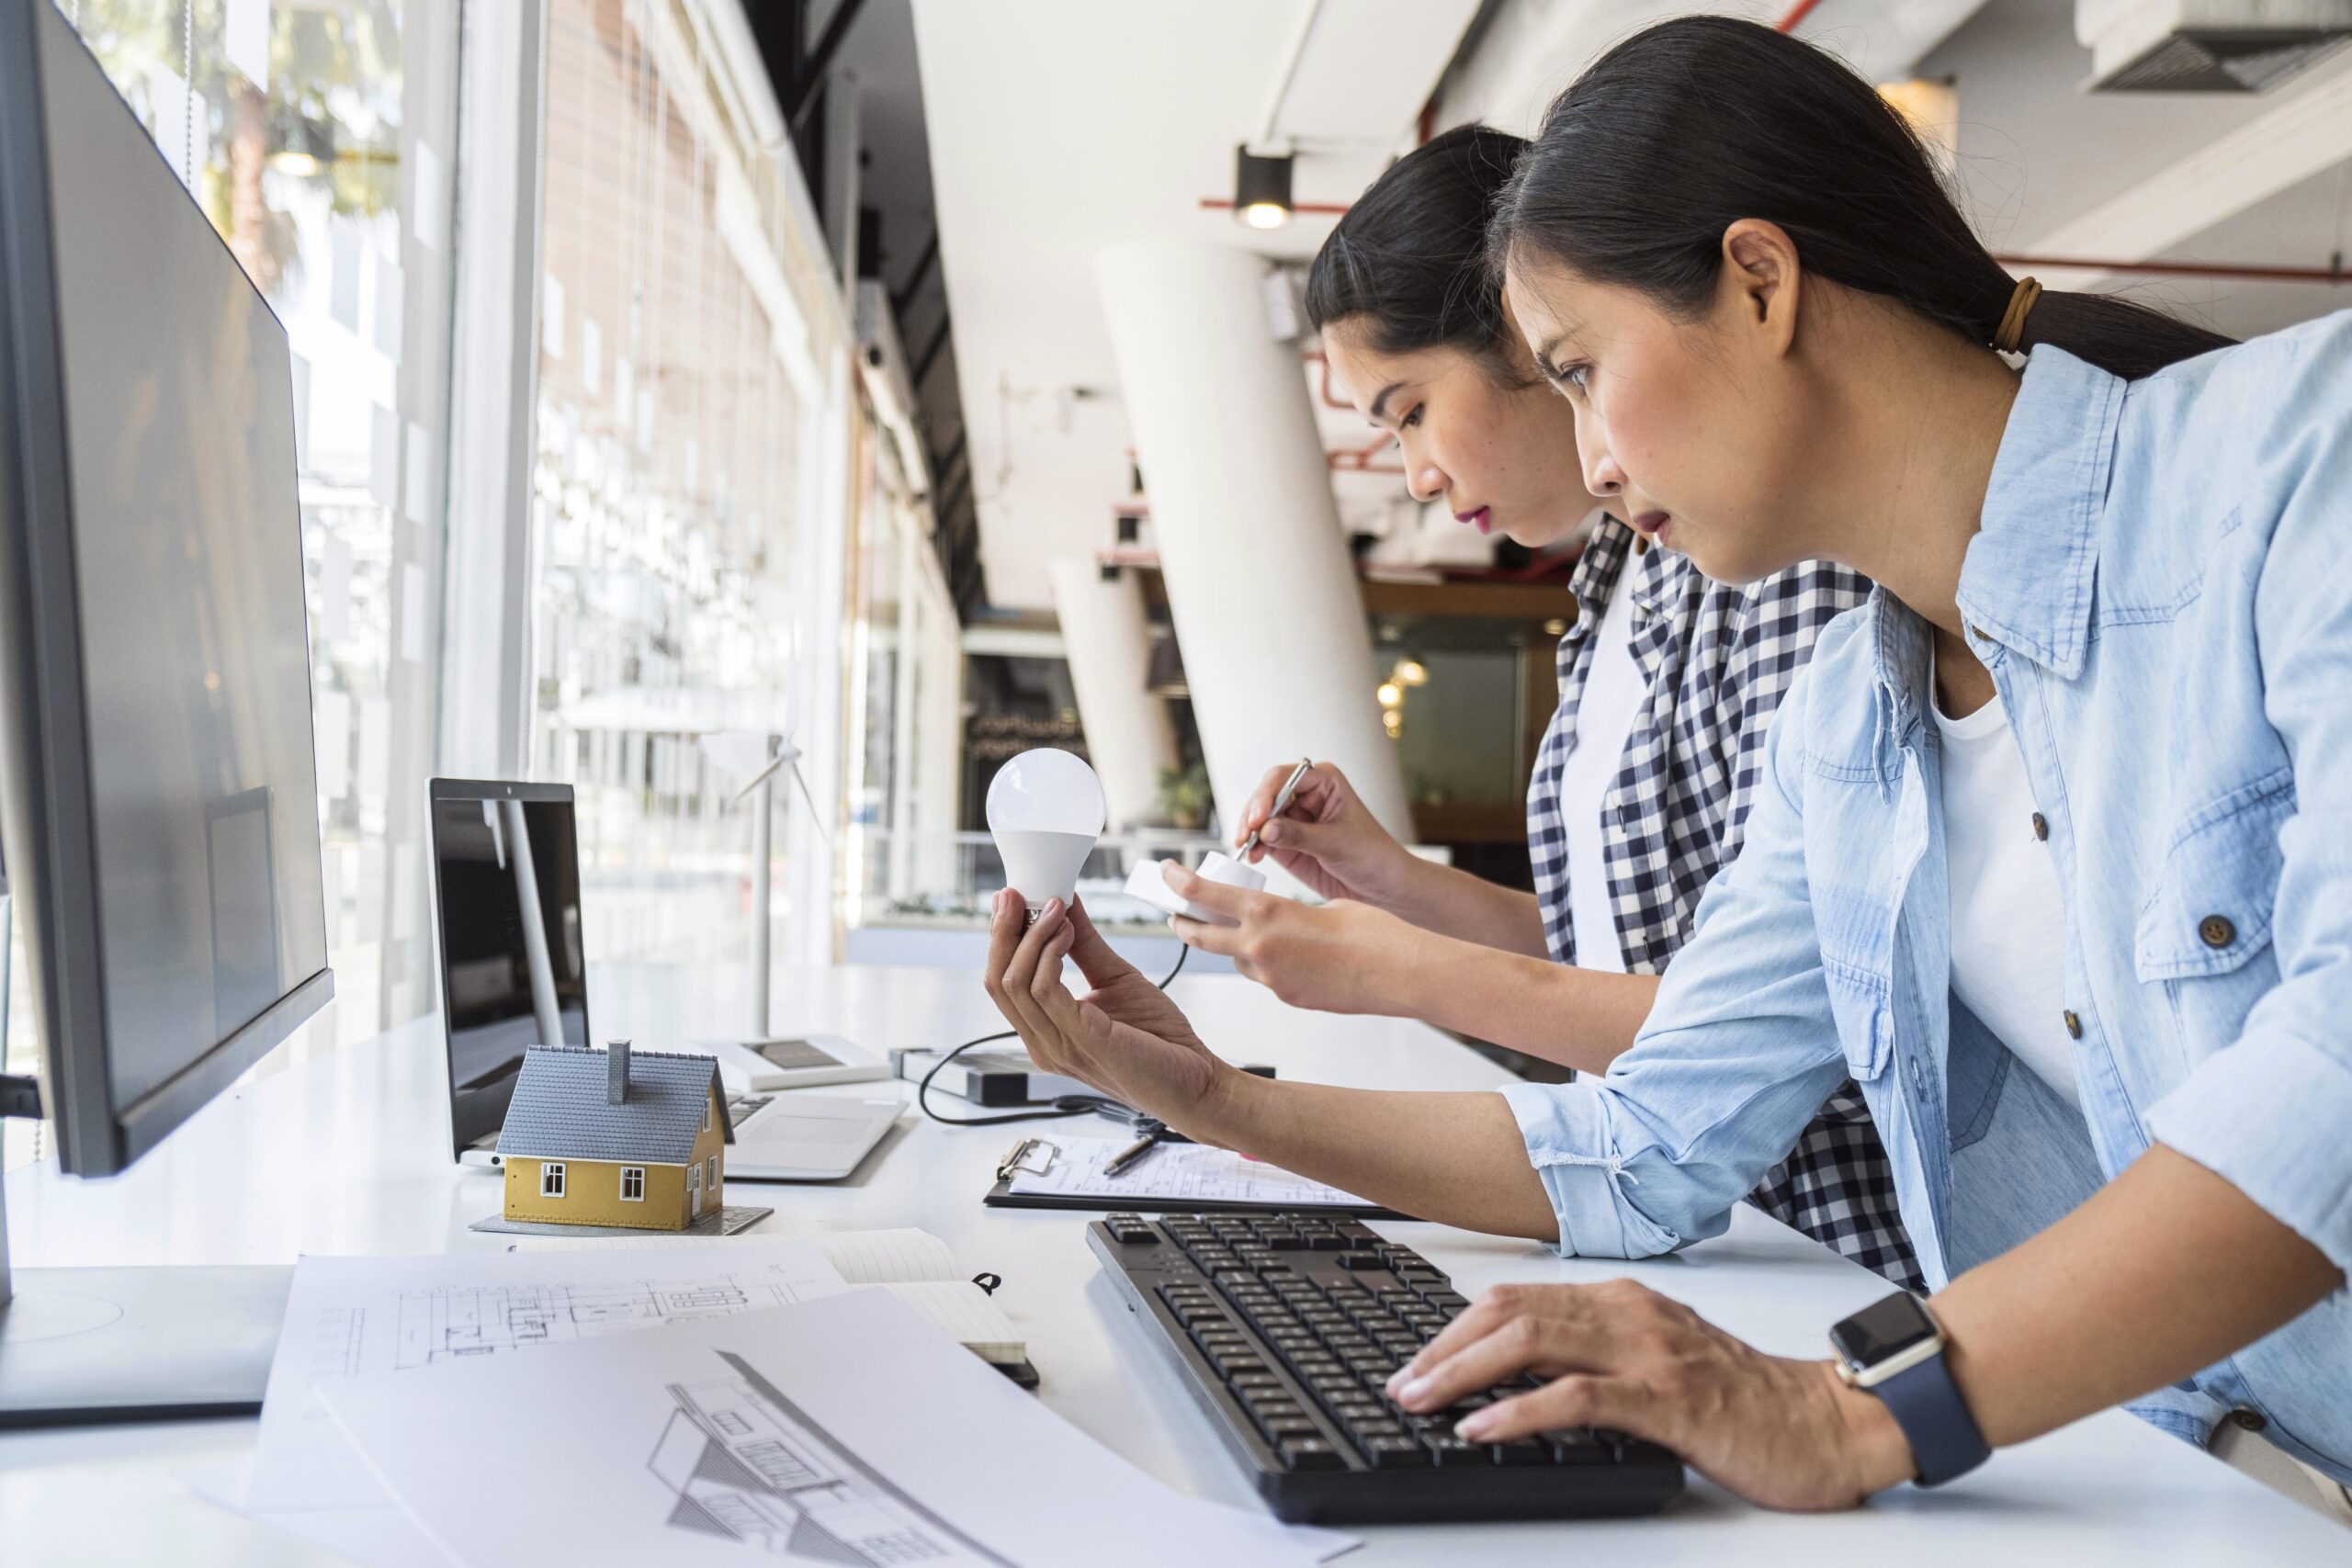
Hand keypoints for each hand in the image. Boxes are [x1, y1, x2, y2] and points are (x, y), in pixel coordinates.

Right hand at [981, 891, 1236, 1132]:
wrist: (1196, 1080)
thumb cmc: (1159, 1037)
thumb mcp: (1114, 977)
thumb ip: (1083, 944)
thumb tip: (1063, 899)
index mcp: (1045, 1030)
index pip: (1001, 982)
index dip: (1001, 938)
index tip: (1011, 897)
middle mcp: (1043, 1043)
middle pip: (997, 981)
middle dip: (1003, 931)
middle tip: (1015, 893)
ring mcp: (1058, 1046)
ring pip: (1015, 983)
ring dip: (1032, 936)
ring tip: (1056, 907)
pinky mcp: (1082, 1041)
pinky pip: (1046, 991)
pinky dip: (1050, 953)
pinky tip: (1067, 933)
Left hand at [1165, 866, 1423, 1016]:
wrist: (1399, 974)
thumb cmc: (1372, 933)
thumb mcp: (1322, 906)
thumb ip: (1289, 913)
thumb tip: (1280, 922)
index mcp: (1267, 912)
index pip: (1205, 896)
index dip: (1179, 883)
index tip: (1167, 874)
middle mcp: (1260, 948)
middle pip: (1201, 936)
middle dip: (1184, 924)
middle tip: (1176, 915)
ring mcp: (1272, 979)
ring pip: (1237, 960)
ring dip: (1236, 947)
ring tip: (1257, 934)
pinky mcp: (1288, 999)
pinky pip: (1266, 978)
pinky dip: (1269, 966)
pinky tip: (1295, 958)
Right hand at [1232, 761, 1416, 908]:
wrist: (1382, 886)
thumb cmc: (1372, 855)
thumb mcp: (1337, 844)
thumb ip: (1300, 836)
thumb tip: (1266, 830)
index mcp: (1324, 781)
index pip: (1285, 777)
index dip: (1267, 795)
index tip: (1259, 818)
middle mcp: (1305, 795)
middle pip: (1266, 795)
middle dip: (1253, 814)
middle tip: (1246, 835)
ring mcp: (1294, 819)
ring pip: (1260, 817)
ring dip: (1249, 831)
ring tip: (1246, 848)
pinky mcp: (1286, 842)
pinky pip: (1262, 839)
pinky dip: (1253, 846)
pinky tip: (1252, 856)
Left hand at [1387, 1279, 1915, 1510]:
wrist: (1832, 1425)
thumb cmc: (1749, 1405)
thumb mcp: (1660, 1365)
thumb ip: (1601, 1360)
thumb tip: (1521, 1383)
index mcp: (1623, 1302)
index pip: (1517, 1299)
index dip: (1455, 1329)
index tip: (1416, 1362)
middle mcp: (1629, 1313)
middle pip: (1510, 1312)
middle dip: (1444, 1348)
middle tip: (1402, 1386)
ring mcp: (1649, 1351)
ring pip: (1532, 1341)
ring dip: (1464, 1372)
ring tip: (1422, 1402)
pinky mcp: (1670, 1399)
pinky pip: (1577, 1395)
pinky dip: (1519, 1410)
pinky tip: (1483, 1429)